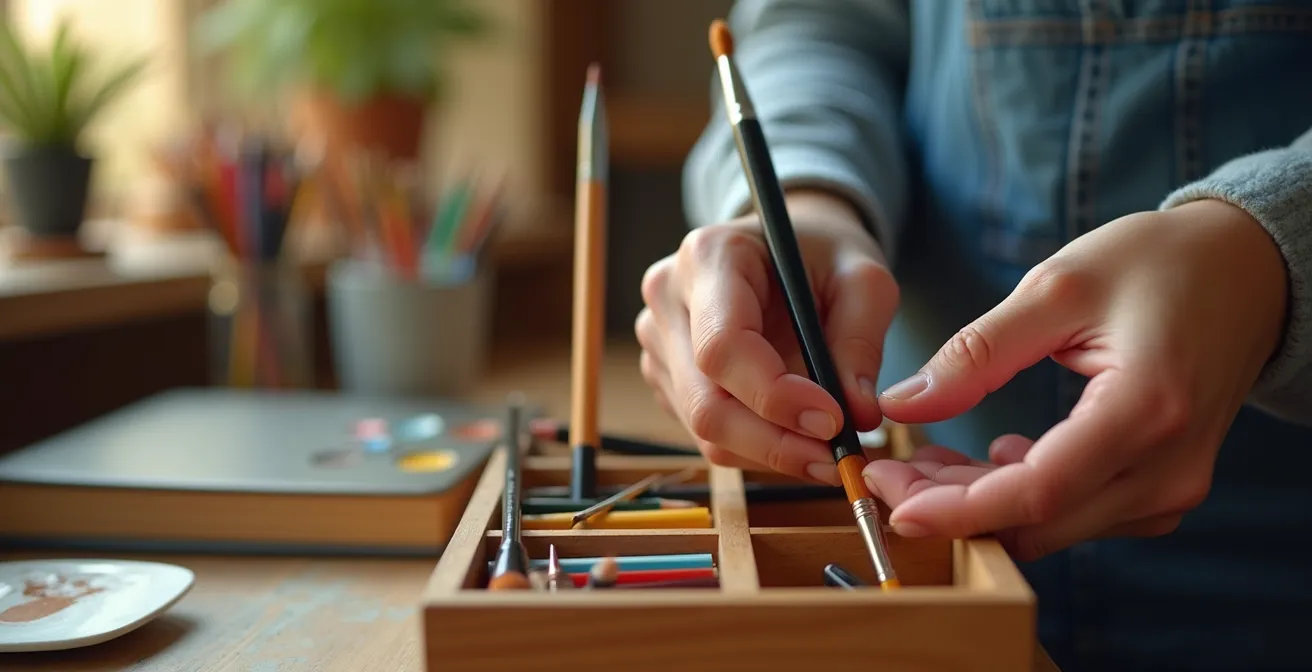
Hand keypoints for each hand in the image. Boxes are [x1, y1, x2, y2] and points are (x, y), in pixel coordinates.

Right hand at [635, 190, 897, 484]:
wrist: (786, 249)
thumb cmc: (822, 255)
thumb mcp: (863, 278)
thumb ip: (861, 341)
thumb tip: (859, 414)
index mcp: (708, 257)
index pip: (722, 347)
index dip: (775, 396)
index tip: (834, 420)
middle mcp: (668, 300)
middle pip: (706, 402)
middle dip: (777, 443)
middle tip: (838, 460)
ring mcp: (659, 342)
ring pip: (705, 429)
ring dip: (771, 453)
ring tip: (828, 450)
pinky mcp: (666, 378)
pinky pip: (705, 435)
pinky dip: (757, 449)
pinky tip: (796, 434)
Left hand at [864, 199, 1287, 559]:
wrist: (1246, 271)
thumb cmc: (1156, 263)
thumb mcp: (1056, 287)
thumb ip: (977, 353)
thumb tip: (900, 403)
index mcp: (1146, 410)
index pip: (1036, 492)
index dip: (956, 508)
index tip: (890, 501)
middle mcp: (1167, 468)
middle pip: (1038, 521)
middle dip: (951, 506)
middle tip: (889, 470)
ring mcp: (1172, 487)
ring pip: (1053, 525)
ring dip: (982, 502)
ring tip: (925, 456)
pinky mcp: (1164, 488)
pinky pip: (1079, 513)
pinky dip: (1021, 496)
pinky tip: (987, 457)